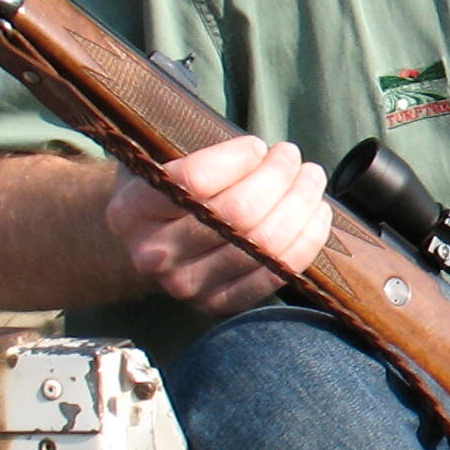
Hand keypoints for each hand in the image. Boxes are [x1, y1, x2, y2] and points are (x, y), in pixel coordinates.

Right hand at [106, 135, 333, 316]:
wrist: (144, 246)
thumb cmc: (163, 193)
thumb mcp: (159, 163)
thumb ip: (195, 154)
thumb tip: (263, 154)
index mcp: (131, 210)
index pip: (196, 180)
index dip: (238, 158)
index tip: (256, 145)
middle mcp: (155, 253)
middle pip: (239, 212)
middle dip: (279, 177)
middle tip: (292, 155)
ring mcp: (186, 285)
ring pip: (264, 243)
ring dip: (301, 205)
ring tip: (310, 179)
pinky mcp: (217, 304)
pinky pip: (276, 272)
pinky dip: (307, 240)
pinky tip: (317, 214)